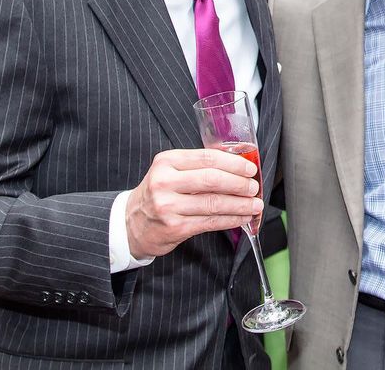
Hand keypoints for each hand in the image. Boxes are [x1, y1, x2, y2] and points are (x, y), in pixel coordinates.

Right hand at [125, 148, 263, 258]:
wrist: (130, 223)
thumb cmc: (157, 194)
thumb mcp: (170, 171)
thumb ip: (198, 166)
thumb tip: (237, 165)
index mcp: (167, 161)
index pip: (207, 158)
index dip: (233, 163)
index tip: (249, 168)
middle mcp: (165, 182)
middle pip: (212, 180)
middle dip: (239, 184)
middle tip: (254, 187)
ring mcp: (168, 206)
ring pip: (214, 203)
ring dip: (240, 204)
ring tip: (254, 204)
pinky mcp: (174, 227)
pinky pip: (210, 222)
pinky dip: (230, 219)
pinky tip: (241, 217)